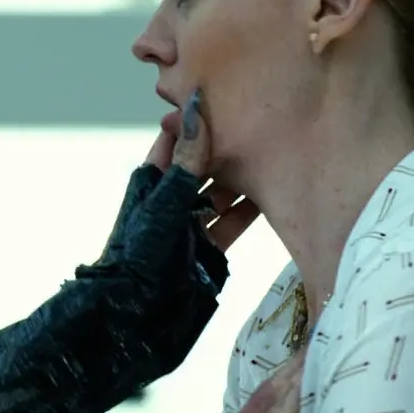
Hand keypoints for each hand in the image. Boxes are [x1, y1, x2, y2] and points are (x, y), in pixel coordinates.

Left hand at [145, 88, 259, 251]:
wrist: (139, 312)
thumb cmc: (143, 252)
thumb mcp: (166, 202)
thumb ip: (188, 162)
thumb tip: (195, 109)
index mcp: (152, 182)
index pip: (179, 141)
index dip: (200, 122)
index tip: (230, 100)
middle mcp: (172, 199)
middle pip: (206, 167)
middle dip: (230, 152)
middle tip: (264, 130)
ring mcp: (191, 224)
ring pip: (223, 194)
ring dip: (244, 182)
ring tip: (275, 159)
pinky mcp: (209, 248)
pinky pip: (232, 222)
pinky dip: (248, 211)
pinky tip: (273, 196)